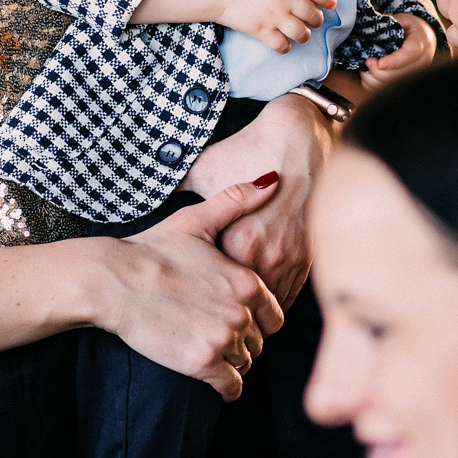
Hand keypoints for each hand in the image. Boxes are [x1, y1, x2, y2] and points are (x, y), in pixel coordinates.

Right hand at [104, 176, 285, 400]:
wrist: (114, 281)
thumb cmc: (153, 249)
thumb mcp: (196, 220)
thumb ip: (237, 201)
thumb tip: (273, 180)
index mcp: (246, 280)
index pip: (274, 315)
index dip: (257, 317)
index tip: (235, 315)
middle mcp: (242, 312)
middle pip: (260, 341)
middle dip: (244, 339)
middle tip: (218, 333)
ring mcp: (223, 339)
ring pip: (246, 362)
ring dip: (233, 361)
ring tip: (210, 349)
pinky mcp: (202, 363)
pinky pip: (231, 386)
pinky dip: (227, 386)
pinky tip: (215, 378)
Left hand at [184, 94, 333, 306]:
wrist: (301, 137)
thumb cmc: (250, 151)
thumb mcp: (207, 169)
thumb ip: (178, 189)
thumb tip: (148, 194)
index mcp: (239, 240)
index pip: (218, 286)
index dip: (203, 296)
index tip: (190, 302)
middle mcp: (267, 254)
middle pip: (246, 298)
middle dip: (229, 308)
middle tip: (210, 319)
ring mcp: (291, 256)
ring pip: (272, 301)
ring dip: (255, 311)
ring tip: (235, 319)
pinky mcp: (309, 254)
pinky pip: (292, 290)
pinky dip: (277, 299)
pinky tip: (262, 305)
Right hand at [215, 0, 334, 53]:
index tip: (331, 4)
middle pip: (312, 14)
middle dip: (317, 20)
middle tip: (314, 21)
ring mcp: (275, 16)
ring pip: (302, 33)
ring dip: (304, 35)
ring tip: (300, 34)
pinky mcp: (263, 31)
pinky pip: (282, 45)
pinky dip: (286, 47)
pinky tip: (284, 43)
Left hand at [359, 13, 438, 89]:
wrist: (423, 40)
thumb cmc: (409, 29)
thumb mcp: (402, 19)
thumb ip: (389, 24)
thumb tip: (372, 28)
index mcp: (420, 44)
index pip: (409, 55)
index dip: (393, 61)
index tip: (379, 63)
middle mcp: (421, 64)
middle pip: (397, 76)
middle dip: (377, 71)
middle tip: (368, 60)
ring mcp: (414, 77)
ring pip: (389, 86)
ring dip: (372, 78)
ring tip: (367, 66)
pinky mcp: (406, 85)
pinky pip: (384, 91)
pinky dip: (372, 85)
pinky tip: (369, 74)